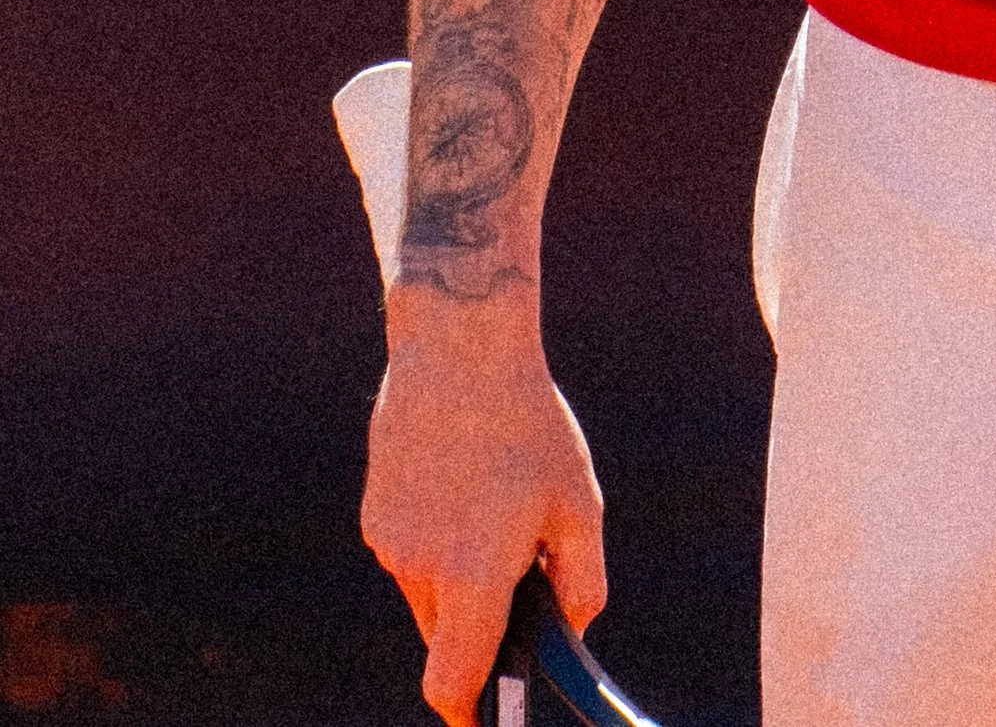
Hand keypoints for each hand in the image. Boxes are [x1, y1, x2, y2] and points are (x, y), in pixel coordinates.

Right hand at [365, 292, 606, 726]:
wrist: (458, 346)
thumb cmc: (528, 425)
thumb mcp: (578, 503)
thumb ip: (580, 583)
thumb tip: (571, 632)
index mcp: (474, 575)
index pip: (452, 683)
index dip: (469, 710)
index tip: (486, 714)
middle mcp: (422, 568)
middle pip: (446, 638)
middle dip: (479, 625)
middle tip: (518, 571)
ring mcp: (390, 542)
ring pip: (428, 595)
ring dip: (459, 578)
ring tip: (492, 505)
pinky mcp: (374, 516)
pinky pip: (410, 555)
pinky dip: (436, 542)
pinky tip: (461, 482)